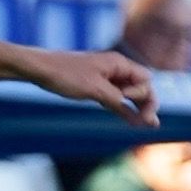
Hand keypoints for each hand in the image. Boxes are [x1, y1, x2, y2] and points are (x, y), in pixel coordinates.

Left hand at [31, 48, 160, 126]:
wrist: (40, 69)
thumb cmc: (67, 75)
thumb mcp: (95, 89)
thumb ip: (117, 100)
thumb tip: (138, 114)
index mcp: (118, 63)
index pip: (145, 80)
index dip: (142, 94)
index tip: (125, 99)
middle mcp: (116, 69)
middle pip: (141, 87)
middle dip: (146, 104)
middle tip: (150, 123)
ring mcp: (106, 78)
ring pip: (129, 94)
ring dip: (137, 108)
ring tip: (148, 126)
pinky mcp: (96, 86)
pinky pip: (115, 98)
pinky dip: (123, 108)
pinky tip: (132, 121)